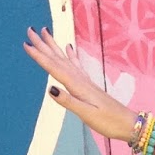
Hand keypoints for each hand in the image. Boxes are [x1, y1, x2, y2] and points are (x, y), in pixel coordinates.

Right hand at [23, 27, 136, 143]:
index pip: (54, 68)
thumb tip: (50, 88)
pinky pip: (77, 65)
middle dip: (43, 45)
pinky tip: (69, 48)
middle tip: (30, 30)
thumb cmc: (109, 122)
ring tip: (45, 32)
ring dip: (54, 46)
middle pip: (58, 59)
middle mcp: (80, 80)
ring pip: (65, 59)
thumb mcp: (87, 114)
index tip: (26, 43)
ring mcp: (86, 81)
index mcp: (77, 86)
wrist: (129, 124)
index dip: (39, 56)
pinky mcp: (90, 85)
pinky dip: (71, 55)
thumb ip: (69, 101)